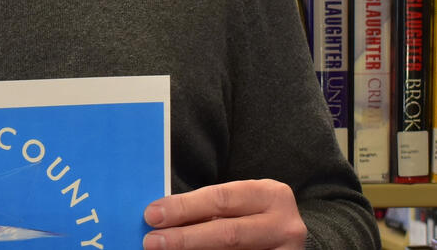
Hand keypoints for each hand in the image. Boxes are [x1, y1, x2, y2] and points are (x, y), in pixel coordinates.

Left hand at [141, 179, 306, 249]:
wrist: (284, 238)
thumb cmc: (253, 217)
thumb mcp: (239, 205)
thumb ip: (208, 208)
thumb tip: (161, 217)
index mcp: (271, 195)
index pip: (221, 198)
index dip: (184, 207)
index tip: (152, 214)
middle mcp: (285, 225)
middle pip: (227, 233)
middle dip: (184, 238)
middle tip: (151, 241)